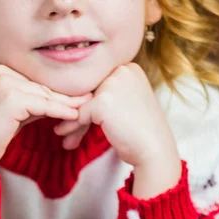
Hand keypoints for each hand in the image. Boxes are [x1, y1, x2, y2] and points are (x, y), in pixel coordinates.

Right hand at [0, 64, 91, 191]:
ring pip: (44, 94)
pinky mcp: (12, 97)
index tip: (77, 95)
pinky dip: (61, 110)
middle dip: (64, 95)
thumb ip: (31, 101)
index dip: (55, 91)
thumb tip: (58, 99)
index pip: (34, 80)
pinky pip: (44, 104)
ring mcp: (5, 81)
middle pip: (40, 85)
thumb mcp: (13, 112)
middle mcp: (0, 70)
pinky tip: (75, 114)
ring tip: (87, 107)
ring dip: (67, 103)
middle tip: (88, 98)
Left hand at [54, 63, 177, 166]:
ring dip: (71, 123)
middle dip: (76, 114)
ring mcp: (112, 84)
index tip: (78, 122)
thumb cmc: (141, 134)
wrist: (154, 150)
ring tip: (63, 138)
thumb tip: (75, 106)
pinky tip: (68, 140)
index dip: (86, 104)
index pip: (98, 84)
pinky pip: (79, 114)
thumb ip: (104, 100)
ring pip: (81, 103)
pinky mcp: (102, 101)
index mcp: (129, 69)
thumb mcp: (125, 107)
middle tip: (65, 133)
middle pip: (88, 92)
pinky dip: (73, 128)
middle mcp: (122, 70)